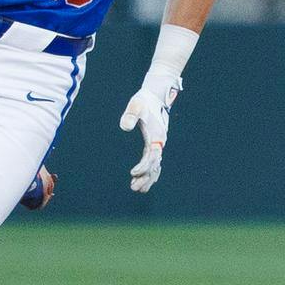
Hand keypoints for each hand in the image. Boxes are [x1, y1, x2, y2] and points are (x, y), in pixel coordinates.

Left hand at [118, 74, 180, 192]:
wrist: (154, 96)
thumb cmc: (144, 100)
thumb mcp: (136, 105)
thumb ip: (130, 114)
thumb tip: (124, 127)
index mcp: (156, 136)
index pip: (152, 156)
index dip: (143, 166)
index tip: (132, 172)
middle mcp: (160, 142)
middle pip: (155, 165)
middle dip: (145, 178)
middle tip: (134, 188)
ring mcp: (159, 144)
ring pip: (156, 166)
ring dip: (148, 178)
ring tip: (137, 189)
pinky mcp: (155, 144)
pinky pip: (155, 162)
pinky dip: (151, 173)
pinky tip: (144, 180)